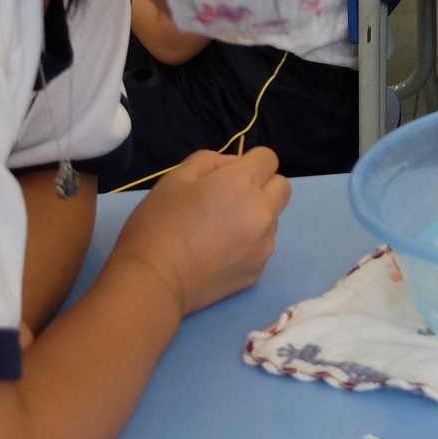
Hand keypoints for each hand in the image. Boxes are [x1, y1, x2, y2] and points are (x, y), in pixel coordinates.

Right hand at [109, 147, 290, 316]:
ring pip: (272, 219)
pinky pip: (262, 246)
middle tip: (232, 198)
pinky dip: (248, 244)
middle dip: (263, 186)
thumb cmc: (159, 223)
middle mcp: (262, 212)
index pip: (268, 158)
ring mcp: (264, 244)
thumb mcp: (176, 177)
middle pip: (282, 187)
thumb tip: (233, 166)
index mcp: (242, 184)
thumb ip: (211, 161)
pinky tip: (219, 252)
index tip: (230, 175)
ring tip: (220, 230)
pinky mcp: (259, 270)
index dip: (250, 162)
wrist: (155, 280)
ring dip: (255, 216)